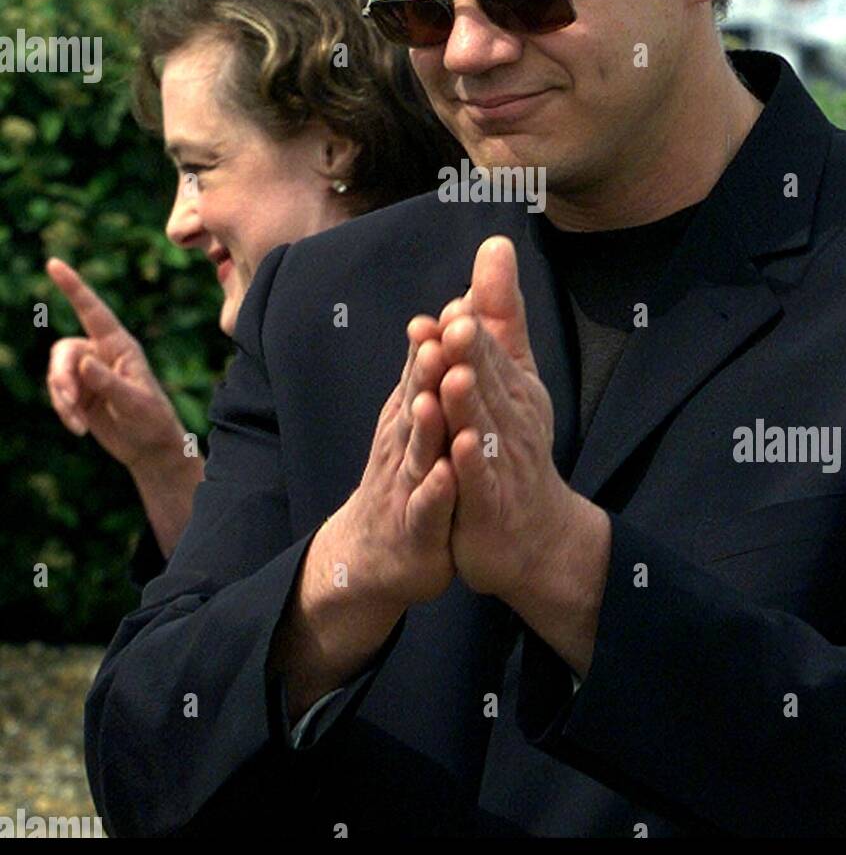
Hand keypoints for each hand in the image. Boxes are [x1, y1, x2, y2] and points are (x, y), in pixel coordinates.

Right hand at [45, 258, 186, 475]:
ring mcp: (88, 373)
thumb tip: (82, 361)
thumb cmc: (151, 421)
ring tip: (78, 424)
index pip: (93, 311)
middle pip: (64, 351)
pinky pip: (58, 393)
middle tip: (71, 403)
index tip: (54, 263)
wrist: (149, 448)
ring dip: (62, 398)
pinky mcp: (79, 392)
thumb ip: (108, 382)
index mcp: (120, 346)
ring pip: (57, 373)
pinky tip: (79, 429)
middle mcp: (101, 353)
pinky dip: (63, 410)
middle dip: (60, 377)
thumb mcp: (135, 403)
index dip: (73, 287)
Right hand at [324, 317, 458, 609]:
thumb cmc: (409, 472)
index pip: (425, 370)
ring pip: (417, 451)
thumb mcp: (421, 414)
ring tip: (433, 401)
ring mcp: (407, 484)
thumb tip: (459, 303)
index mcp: (412, 411)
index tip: (455, 306)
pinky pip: (427, 508)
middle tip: (440, 339)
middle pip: (417, 400)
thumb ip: (436, 364)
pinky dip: (434, 491)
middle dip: (428, 371)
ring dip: (425, 426)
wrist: (377, 552)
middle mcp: (404, 441)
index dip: (437, 339)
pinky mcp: (417, 527)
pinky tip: (445, 474)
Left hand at [438, 236, 576, 604]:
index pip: (487, 350)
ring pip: (481, 428)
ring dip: (468, 404)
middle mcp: (510, 418)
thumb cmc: (514, 441)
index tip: (453, 305)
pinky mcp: (489, 503)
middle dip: (471, 355)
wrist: (532, 531)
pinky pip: (479, 482)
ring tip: (453, 378)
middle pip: (487, 382)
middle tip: (455, 324)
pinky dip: (470, 466)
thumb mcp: (512, 371)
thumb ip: (500, 312)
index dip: (469, 330)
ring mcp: (501, 462)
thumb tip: (495, 243)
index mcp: (511, 385)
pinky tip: (458, 449)